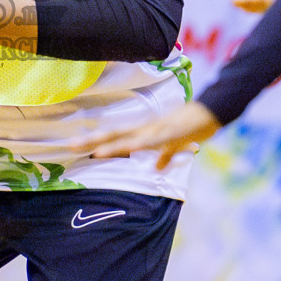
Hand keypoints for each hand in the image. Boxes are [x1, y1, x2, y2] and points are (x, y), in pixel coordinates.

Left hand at [73, 101, 221, 169]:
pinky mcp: (170, 134)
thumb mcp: (174, 144)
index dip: (95, 141)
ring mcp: (156, 131)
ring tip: (96, 152)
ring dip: (114, 145)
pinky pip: (154, 141)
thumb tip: (157, 168)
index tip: (75, 146)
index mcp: (143, 132)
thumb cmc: (190, 126)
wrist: (210, 112)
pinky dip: (142, 144)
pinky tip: (133, 147)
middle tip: (70, 146)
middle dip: (93, 141)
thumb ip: (164, 156)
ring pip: (130, 138)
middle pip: (114, 135)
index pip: (114, 136)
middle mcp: (144, 129)